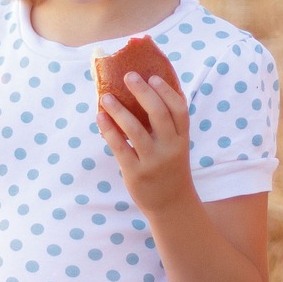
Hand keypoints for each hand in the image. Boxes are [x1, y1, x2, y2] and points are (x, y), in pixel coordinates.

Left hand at [97, 72, 193, 213]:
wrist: (172, 205)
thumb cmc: (169, 167)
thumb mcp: (176, 146)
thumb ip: (165, 124)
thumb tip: (147, 92)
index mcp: (182, 139)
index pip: (179, 110)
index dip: (166, 91)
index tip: (152, 77)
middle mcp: (170, 148)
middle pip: (158, 114)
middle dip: (143, 92)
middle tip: (128, 75)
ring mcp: (153, 161)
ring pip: (135, 129)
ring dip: (119, 110)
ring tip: (105, 96)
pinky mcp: (136, 173)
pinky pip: (120, 147)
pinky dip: (109, 130)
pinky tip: (100, 117)